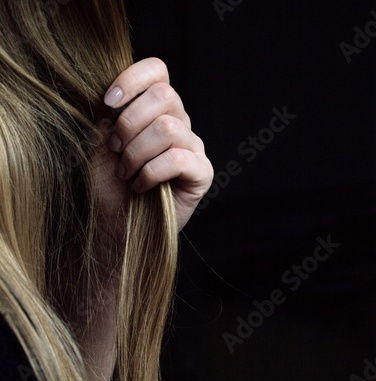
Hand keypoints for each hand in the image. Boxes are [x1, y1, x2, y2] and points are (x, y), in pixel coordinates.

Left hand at [99, 57, 213, 230]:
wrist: (115, 223)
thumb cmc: (108, 184)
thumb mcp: (100, 143)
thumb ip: (110, 115)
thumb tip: (114, 94)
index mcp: (155, 109)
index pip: (157, 71)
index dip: (132, 79)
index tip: (107, 103)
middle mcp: (179, 123)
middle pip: (164, 96)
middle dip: (129, 124)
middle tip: (115, 150)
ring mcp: (193, 147)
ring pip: (168, 128)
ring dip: (136, 153)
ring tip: (125, 173)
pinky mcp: (202, 173)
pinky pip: (178, 159)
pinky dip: (150, 173)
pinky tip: (140, 186)